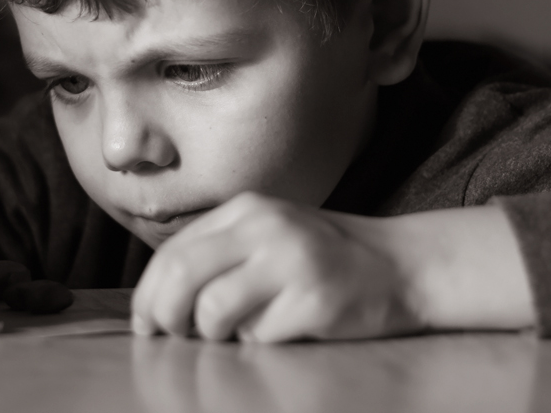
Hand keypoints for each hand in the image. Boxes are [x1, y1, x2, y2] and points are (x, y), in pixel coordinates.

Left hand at [131, 192, 421, 342]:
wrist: (404, 264)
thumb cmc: (324, 257)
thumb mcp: (267, 236)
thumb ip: (219, 254)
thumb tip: (160, 301)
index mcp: (246, 210)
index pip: (174, 252)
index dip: (149, 293)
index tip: (146, 323)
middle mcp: (265, 227)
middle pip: (183, 275)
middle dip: (166, 315)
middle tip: (173, 336)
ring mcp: (292, 261)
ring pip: (214, 309)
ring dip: (213, 333)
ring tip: (237, 330)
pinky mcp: (315, 298)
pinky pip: (260, 334)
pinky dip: (260, 341)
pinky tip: (283, 328)